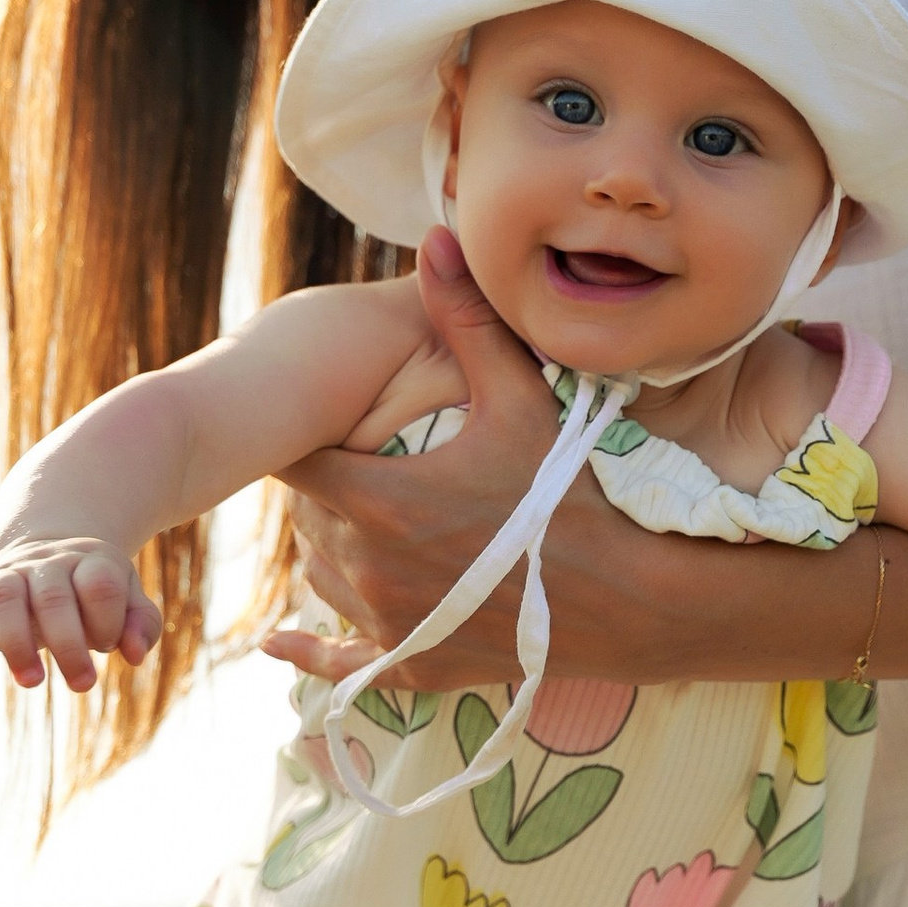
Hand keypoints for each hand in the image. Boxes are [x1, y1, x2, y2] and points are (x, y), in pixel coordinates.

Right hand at [0, 538, 159, 693]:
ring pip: (2, 598)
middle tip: (83, 684)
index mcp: (88, 560)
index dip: (109, 621)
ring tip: (33, 682)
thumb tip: (133, 655)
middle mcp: (44, 563)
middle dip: (69, 646)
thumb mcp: (127, 598)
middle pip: (53, 597)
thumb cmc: (91, 590)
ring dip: (16, 644)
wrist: (42, 555)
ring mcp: (5, 575)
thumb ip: (142, 624)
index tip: (108, 644)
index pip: (100, 584)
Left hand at [263, 233, 556, 685]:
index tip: (319, 425)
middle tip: (358, 465)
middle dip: (325, 491)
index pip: (300, 462)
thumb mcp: (521, 400)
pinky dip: (309, 652)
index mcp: (381, 500)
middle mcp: (369, 568)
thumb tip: (436, 240)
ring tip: (365, 520)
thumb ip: (468, 322)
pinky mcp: (413, 667)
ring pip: (322, 577)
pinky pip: (340, 665)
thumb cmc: (574, 495)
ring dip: (332, 548)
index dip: (308, 440)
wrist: (626, 601)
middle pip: (308, 519)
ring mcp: (389, 624)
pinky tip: (281, 642)